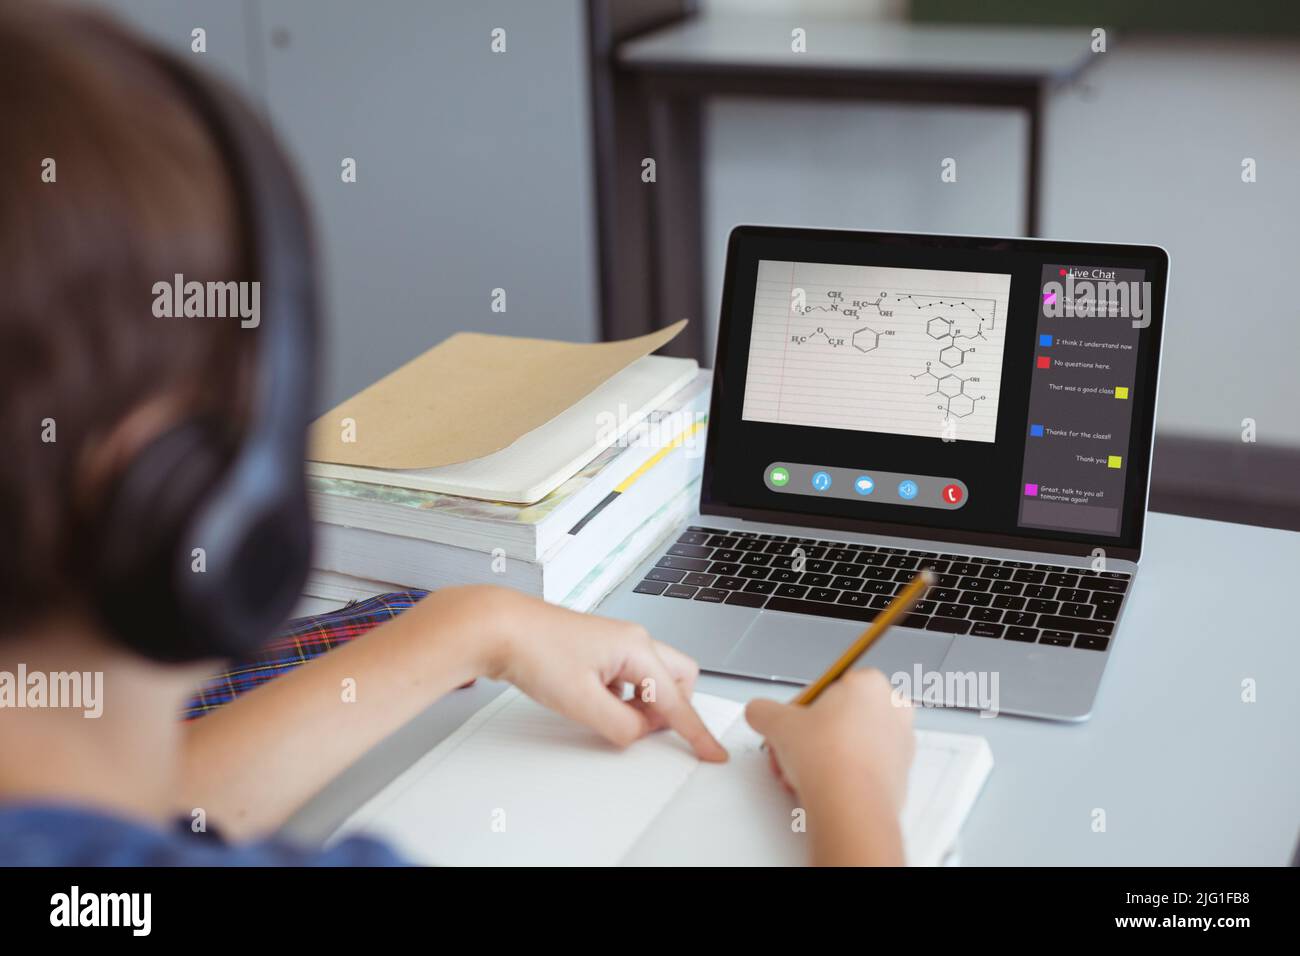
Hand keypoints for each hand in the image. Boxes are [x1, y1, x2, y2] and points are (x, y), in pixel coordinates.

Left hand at [473, 587, 726, 761]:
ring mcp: (614, 642)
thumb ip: (620, 725)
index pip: (677, 701)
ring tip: (607, 715)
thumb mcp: (582, 702)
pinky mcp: (597, 649)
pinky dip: (622, 696)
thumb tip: (638, 734)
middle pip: (677, 680)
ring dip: (642, 704)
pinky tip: (595, 703)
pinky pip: (627, 677)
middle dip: (670, 709)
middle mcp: (632, 640)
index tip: (713, 752)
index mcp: (637, 648)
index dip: (696, 732)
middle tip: (642, 729)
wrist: (497, 628)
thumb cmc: (534, 650)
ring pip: (651, 679)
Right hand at [745, 669, 913, 864]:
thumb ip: (763, 710)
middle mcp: (892, 709)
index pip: (824, 689)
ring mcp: (900, 743)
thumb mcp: (777, 723)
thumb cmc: (828, 759)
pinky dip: (842, 774)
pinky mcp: (900, 774)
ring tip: (800, 773)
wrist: (852, 807)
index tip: (786, 725)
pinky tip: (822, 787)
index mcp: (870, 683)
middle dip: (809, 736)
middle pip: (837, 717)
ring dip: (821, 757)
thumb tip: (759, 712)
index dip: (797, 710)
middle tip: (790, 750)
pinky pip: (862, 767)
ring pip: (849, 743)